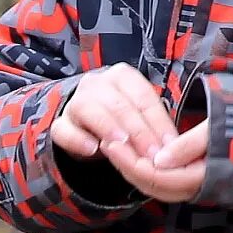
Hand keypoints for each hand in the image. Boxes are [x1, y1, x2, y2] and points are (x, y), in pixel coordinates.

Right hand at [50, 63, 177, 161]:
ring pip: (90, 111)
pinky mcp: (60, 124)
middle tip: (151, 155)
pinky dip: (78, 140)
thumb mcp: (140, 118)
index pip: (143, 98)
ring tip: (123, 146)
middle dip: (138, 131)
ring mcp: (75, 102)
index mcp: (122, 77)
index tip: (169, 146)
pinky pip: (64, 130)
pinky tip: (92, 149)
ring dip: (109, 129)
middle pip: (119, 105)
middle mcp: (96, 84)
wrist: (87, 125)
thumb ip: (154, 126)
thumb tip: (173, 146)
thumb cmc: (121, 120)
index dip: (157, 123)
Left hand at [99, 121, 208, 202]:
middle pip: (152, 185)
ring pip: (157, 185)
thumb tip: (158, 160)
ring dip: (135, 168)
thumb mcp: (220, 128)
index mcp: (205, 177)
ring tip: (116, 146)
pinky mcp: (196, 178)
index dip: (131, 162)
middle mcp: (199, 188)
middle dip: (127, 167)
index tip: (113, 141)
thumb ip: (188, 145)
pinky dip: (148, 168)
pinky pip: (166, 179)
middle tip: (108, 143)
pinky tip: (136, 152)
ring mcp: (198, 186)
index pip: (157, 177)